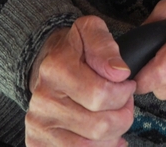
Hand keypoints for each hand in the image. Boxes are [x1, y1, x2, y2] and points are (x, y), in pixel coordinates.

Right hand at [25, 16, 135, 146]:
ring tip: (115, 119)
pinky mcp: (37, 143)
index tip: (127, 85)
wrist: (47, 62)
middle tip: (125, 104)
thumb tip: (119, 72)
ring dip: (113, 135)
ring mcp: (38, 125)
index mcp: (56, 69)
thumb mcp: (91, 31)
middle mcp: (43, 100)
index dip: (124, 93)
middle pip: (99, 126)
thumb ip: (106, 47)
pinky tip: (105, 138)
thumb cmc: (75, 49)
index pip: (100, 95)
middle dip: (123, 116)